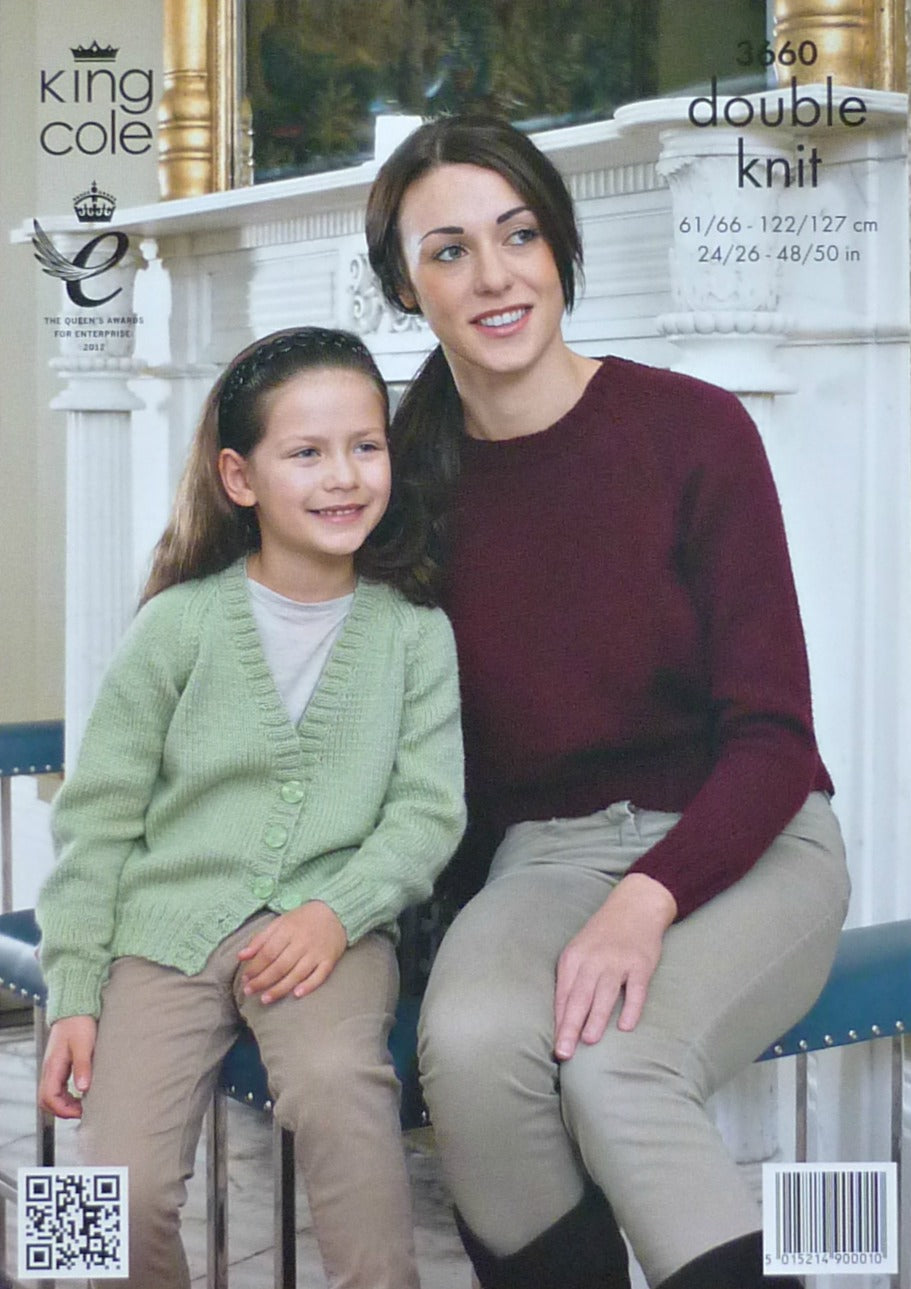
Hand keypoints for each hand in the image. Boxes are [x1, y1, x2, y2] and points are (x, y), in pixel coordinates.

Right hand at [39, 1015, 96, 1118]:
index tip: (80, 1112)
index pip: (49, 1097)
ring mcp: (53, 1066)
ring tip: (82, 1104)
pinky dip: (66, 1094)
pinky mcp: (59, 1063)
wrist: (75, 1008)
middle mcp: (50, 1068)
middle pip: (46, 1099)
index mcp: (53, 1066)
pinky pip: (57, 1085)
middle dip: (61, 1110)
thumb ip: (82, 1066)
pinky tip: (80, 1092)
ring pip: (51, 1093)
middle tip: (81, 1111)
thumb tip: (82, 1088)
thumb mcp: (83, 1045)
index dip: (63, 1109)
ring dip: (64, 1103)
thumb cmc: (79, 1023)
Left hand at [238, 901, 347, 1003]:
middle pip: (280, 966)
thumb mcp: (280, 923)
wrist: (335, 913)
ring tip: (265, 999)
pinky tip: (296, 994)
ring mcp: (317, 952)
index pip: (268, 952)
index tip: (245, 978)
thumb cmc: (303, 919)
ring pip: (297, 974)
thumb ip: (260, 939)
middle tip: (249, 992)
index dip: (255, 967)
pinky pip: (319, 976)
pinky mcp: (329, 960)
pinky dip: (309, 985)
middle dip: (263, 981)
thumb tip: (241, 956)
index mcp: (288, 930)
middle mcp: (303, 942)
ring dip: (280, 988)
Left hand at [553, 873, 676, 1061]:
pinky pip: (636, 990)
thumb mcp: (579, 951)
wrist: (634, 906)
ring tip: (588, 1041)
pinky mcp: (641, 964)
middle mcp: (593, 960)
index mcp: (574, 958)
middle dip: (570, 1027)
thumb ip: (571, 981)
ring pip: (605, 994)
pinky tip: (625, 1026)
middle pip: (579, 997)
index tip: (555, 1046)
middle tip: (564, 1052)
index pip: (563, 994)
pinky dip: (631, 1008)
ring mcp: (618, 962)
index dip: (559, 1022)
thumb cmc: (602, 935)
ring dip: (596, 1018)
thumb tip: (562, 1019)